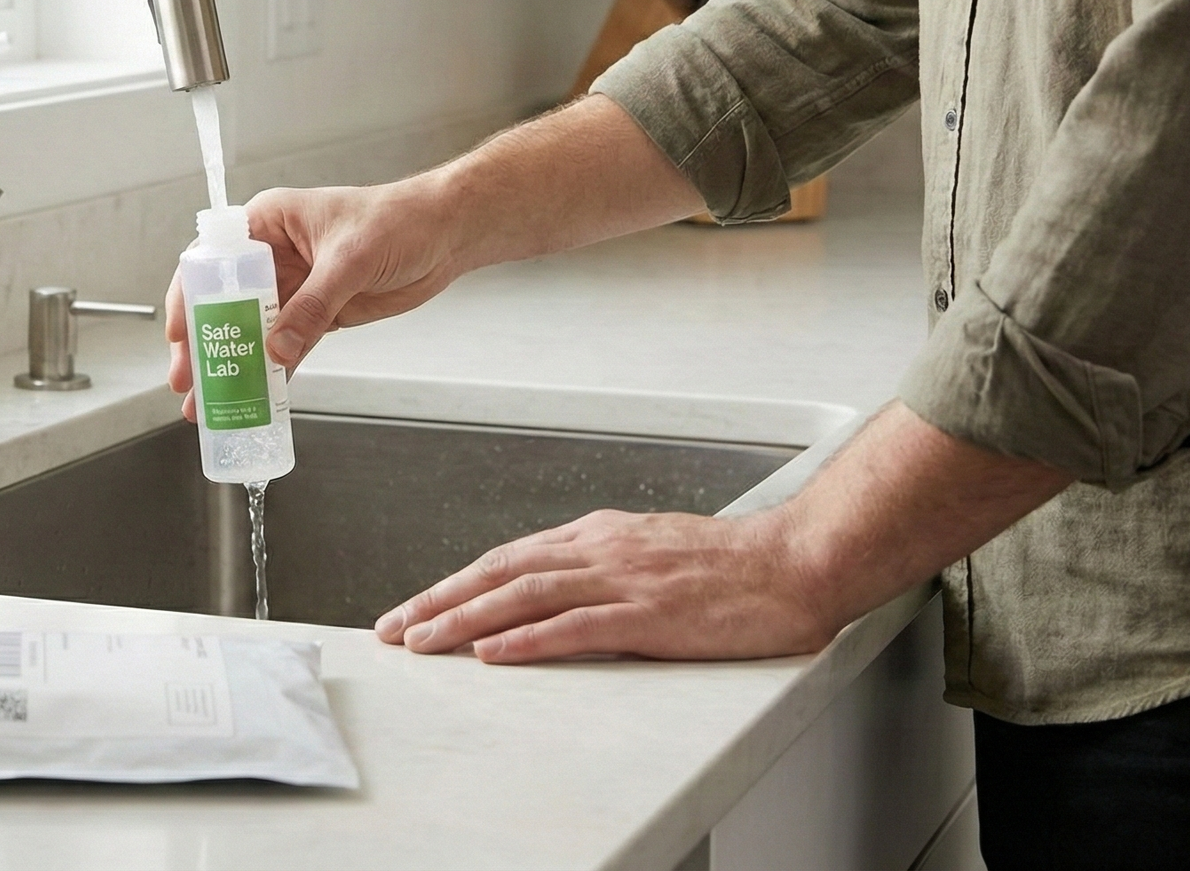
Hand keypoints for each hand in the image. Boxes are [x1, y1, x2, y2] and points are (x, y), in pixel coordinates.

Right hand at [166, 179, 466, 418]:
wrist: (446, 234)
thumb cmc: (399, 219)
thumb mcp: (350, 259)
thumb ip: (313, 305)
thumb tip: (277, 348)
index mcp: (268, 223)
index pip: (212, 260)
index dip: (189, 298)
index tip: (179, 335)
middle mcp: (272, 255)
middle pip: (223, 303)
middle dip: (203, 344)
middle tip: (187, 382)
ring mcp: (295, 287)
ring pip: (251, 331)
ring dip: (232, 366)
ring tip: (209, 404)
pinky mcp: (318, 313)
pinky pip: (286, 347)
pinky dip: (271, 372)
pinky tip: (254, 397)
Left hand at [374, 508, 838, 662]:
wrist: (795, 562)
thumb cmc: (733, 565)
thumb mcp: (651, 551)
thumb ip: (603, 565)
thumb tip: (556, 584)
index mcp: (599, 536)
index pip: (509, 559)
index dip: (457, 584)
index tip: (416, 607)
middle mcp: (600, 551)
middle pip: (500, 573)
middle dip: (439, 601)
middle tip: (394, 628)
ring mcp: (623, 581)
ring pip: (523, 596)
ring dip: (465, 620)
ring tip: (423, 641)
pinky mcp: (649, 616)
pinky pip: (575, 627)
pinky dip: (527, 640)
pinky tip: (494, 653)